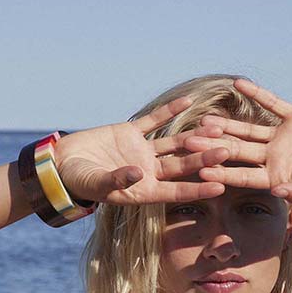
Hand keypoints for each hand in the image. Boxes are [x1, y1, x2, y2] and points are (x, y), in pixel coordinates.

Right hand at [54, 95, 232, 205]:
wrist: (61, 166)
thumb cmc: (79, 182)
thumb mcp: (97, 184)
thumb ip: (118, 180)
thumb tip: (137, 174)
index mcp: (144, 191)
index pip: (177, 191)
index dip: (198, 189)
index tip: (221, 185)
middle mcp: (148, 172)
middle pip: (182, 166)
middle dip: (205, 158)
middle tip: (229, 151)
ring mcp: (142, 152)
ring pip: (173, 144)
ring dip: (194, 135)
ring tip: (218, 126)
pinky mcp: (131, 133)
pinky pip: (153, 121)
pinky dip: (169, 111)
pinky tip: (188, 101)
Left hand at [180, 77, 291, 202]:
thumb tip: (279, 193)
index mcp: (276, 177)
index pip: (243, 176)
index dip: (223, 173)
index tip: (201, 172)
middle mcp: (273, 156)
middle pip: (238, 152)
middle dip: (214, 147)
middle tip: (188, 143)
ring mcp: (281, 136)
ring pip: (248, 129)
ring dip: (227, 124)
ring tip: (205, 118)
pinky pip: (272, 103)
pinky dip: (257, 94)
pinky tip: (239, 83)